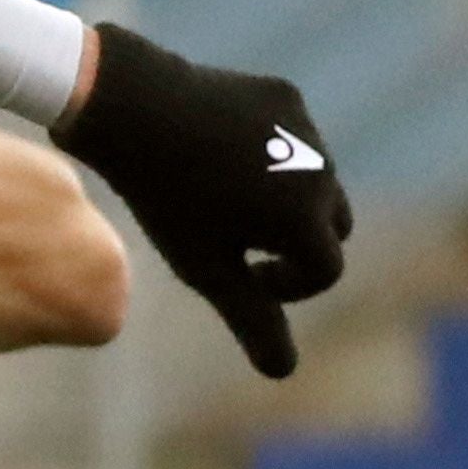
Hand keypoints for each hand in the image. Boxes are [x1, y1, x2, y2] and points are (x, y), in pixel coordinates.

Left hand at [54, 19, 347, 378]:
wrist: (135, 110)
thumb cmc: (166, 201)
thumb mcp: (206, 268)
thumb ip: (252, 319)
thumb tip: (285, 372)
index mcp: (308, 219)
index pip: (325, 271)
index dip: (288, 287)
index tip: (247, 278)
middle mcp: (322, 171)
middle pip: (333, 226)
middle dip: (298, 244)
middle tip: (241, 245)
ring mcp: (307, 128)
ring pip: (316, 178)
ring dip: (287, 199)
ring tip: (225, 200)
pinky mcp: (286, 96)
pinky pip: (290, 136)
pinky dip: (269, 156)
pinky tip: (214, 155)